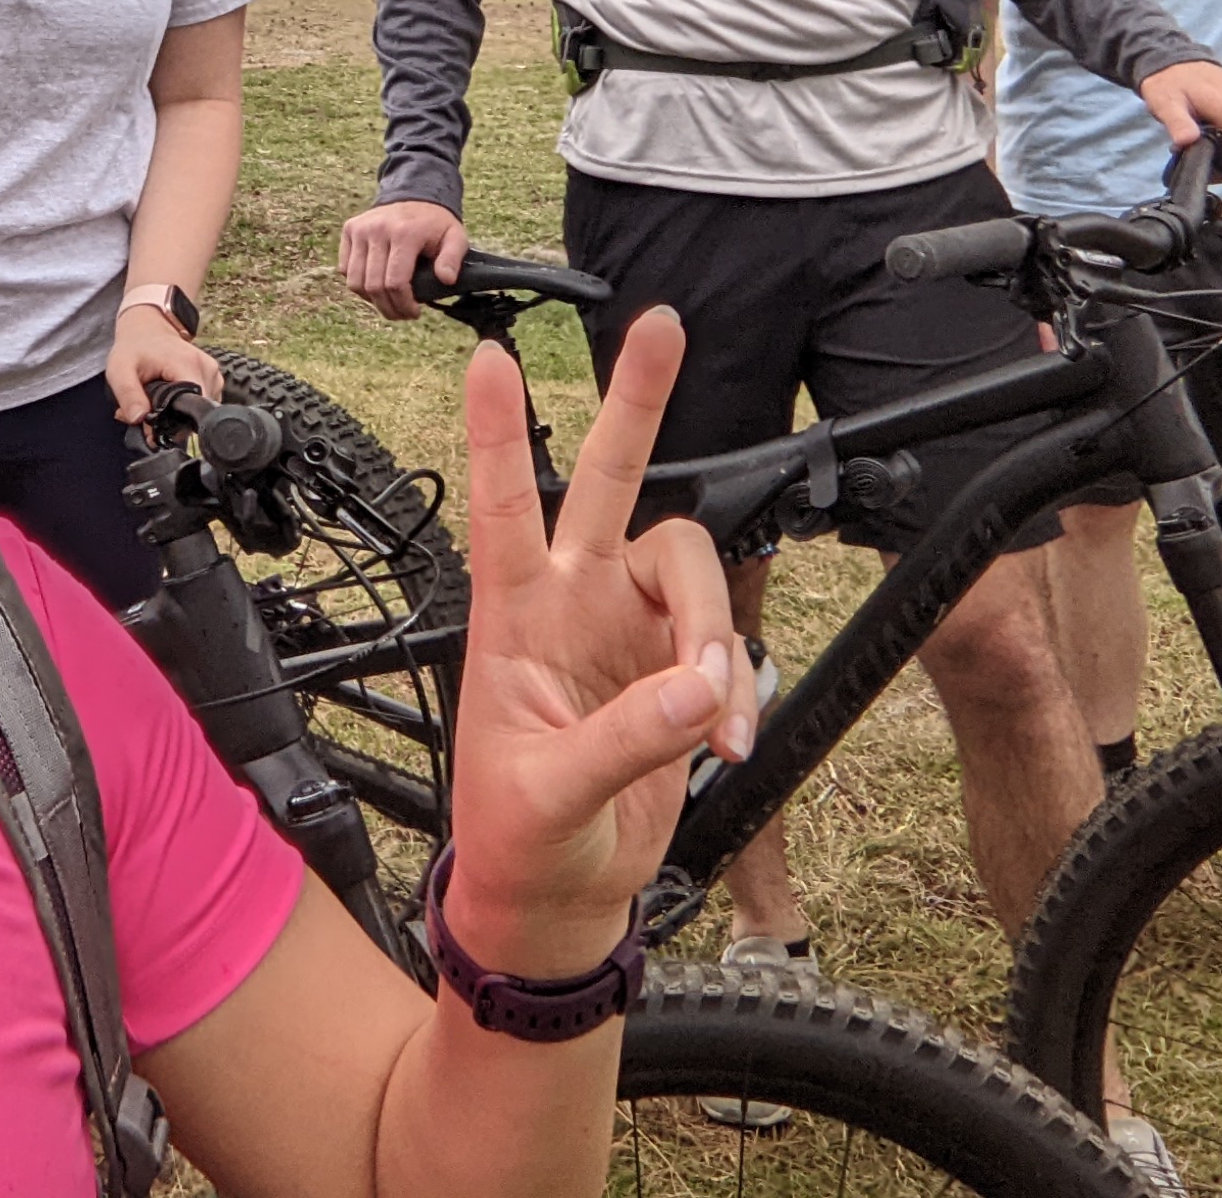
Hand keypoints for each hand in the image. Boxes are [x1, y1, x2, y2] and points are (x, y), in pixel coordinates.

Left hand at [107, 305, 222, 425]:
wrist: (145, 328)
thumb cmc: (133, 348)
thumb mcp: (120, 370)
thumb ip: (128, 394)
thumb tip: (139, 418)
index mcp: (188, 365)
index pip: (194, 407)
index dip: (173, 424)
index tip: (152, 425)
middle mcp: (207, 369)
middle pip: (196, 411)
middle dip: (172, 420)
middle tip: (147, 411)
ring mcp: (212, 373)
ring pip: (199, 409)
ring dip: (178, 414)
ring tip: (156, 400)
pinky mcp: (212, 377)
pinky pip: (202, 401)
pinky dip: (186, 405)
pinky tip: (169, 396)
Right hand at [340, 198, 466, 318]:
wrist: (414, 195)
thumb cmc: (435, 224)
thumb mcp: (455, 237)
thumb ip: (452, 258)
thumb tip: (446, 279)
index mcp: (405, 233)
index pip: (395, 282)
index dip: (403, 304)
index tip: (414, 313)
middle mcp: (378, 229)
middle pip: (373, 285)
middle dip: (388, 308)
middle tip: (401, 314)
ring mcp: (360, 229)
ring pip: (354, 281)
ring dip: (371, 300)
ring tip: (388, 302)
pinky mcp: (349, 229)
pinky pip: (345, 269)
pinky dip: (358, 284)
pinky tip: (376, 285)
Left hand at [439, 307, 756, 976]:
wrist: (557, 896)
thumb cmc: (520, 839)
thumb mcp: (550, 794)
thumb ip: (626, 739)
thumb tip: (701, 686)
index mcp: (510, 619)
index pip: (499, 510)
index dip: (494, 434)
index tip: (486, 356)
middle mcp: (569, 602)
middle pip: (605, 481)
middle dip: (636, 402)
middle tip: (663, 325)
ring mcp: (625, 628)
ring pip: (689, 567)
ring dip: (716, 632)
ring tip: (715, 721)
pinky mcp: (675, 666)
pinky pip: (725, 642)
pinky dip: (734, 689)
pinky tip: (722, 741)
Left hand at [1137, 58, 1221, 155]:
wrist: (1178, 60)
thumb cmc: (1170, 82)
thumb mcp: (1167, 104)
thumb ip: (1179, 124)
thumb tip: (1187, 142)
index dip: (1216, 168)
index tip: (1196, 163)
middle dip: (1219, 161)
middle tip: (1194, 151)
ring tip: (1200, 139)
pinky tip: (1211, 133)